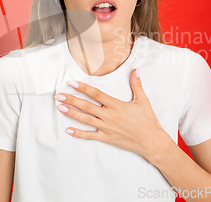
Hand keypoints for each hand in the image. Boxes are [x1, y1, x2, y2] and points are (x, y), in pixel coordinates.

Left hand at [55, 67, 170, 159]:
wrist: (151, 141)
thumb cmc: (148, 121)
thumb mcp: (143, 101)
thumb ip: (137, 85)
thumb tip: (136, 70)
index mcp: (116, 106)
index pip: (96, 94)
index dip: (83, 88)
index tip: (73, 83)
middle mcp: (109, 116)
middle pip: (87, 106)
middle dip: (72, 100)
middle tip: (59, 96)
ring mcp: (106, 128)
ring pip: (85, 119)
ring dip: (72, 113)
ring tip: (60, 108)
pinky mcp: (107, 138)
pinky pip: (90, 136)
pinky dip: (79, 133)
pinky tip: (69, 130)